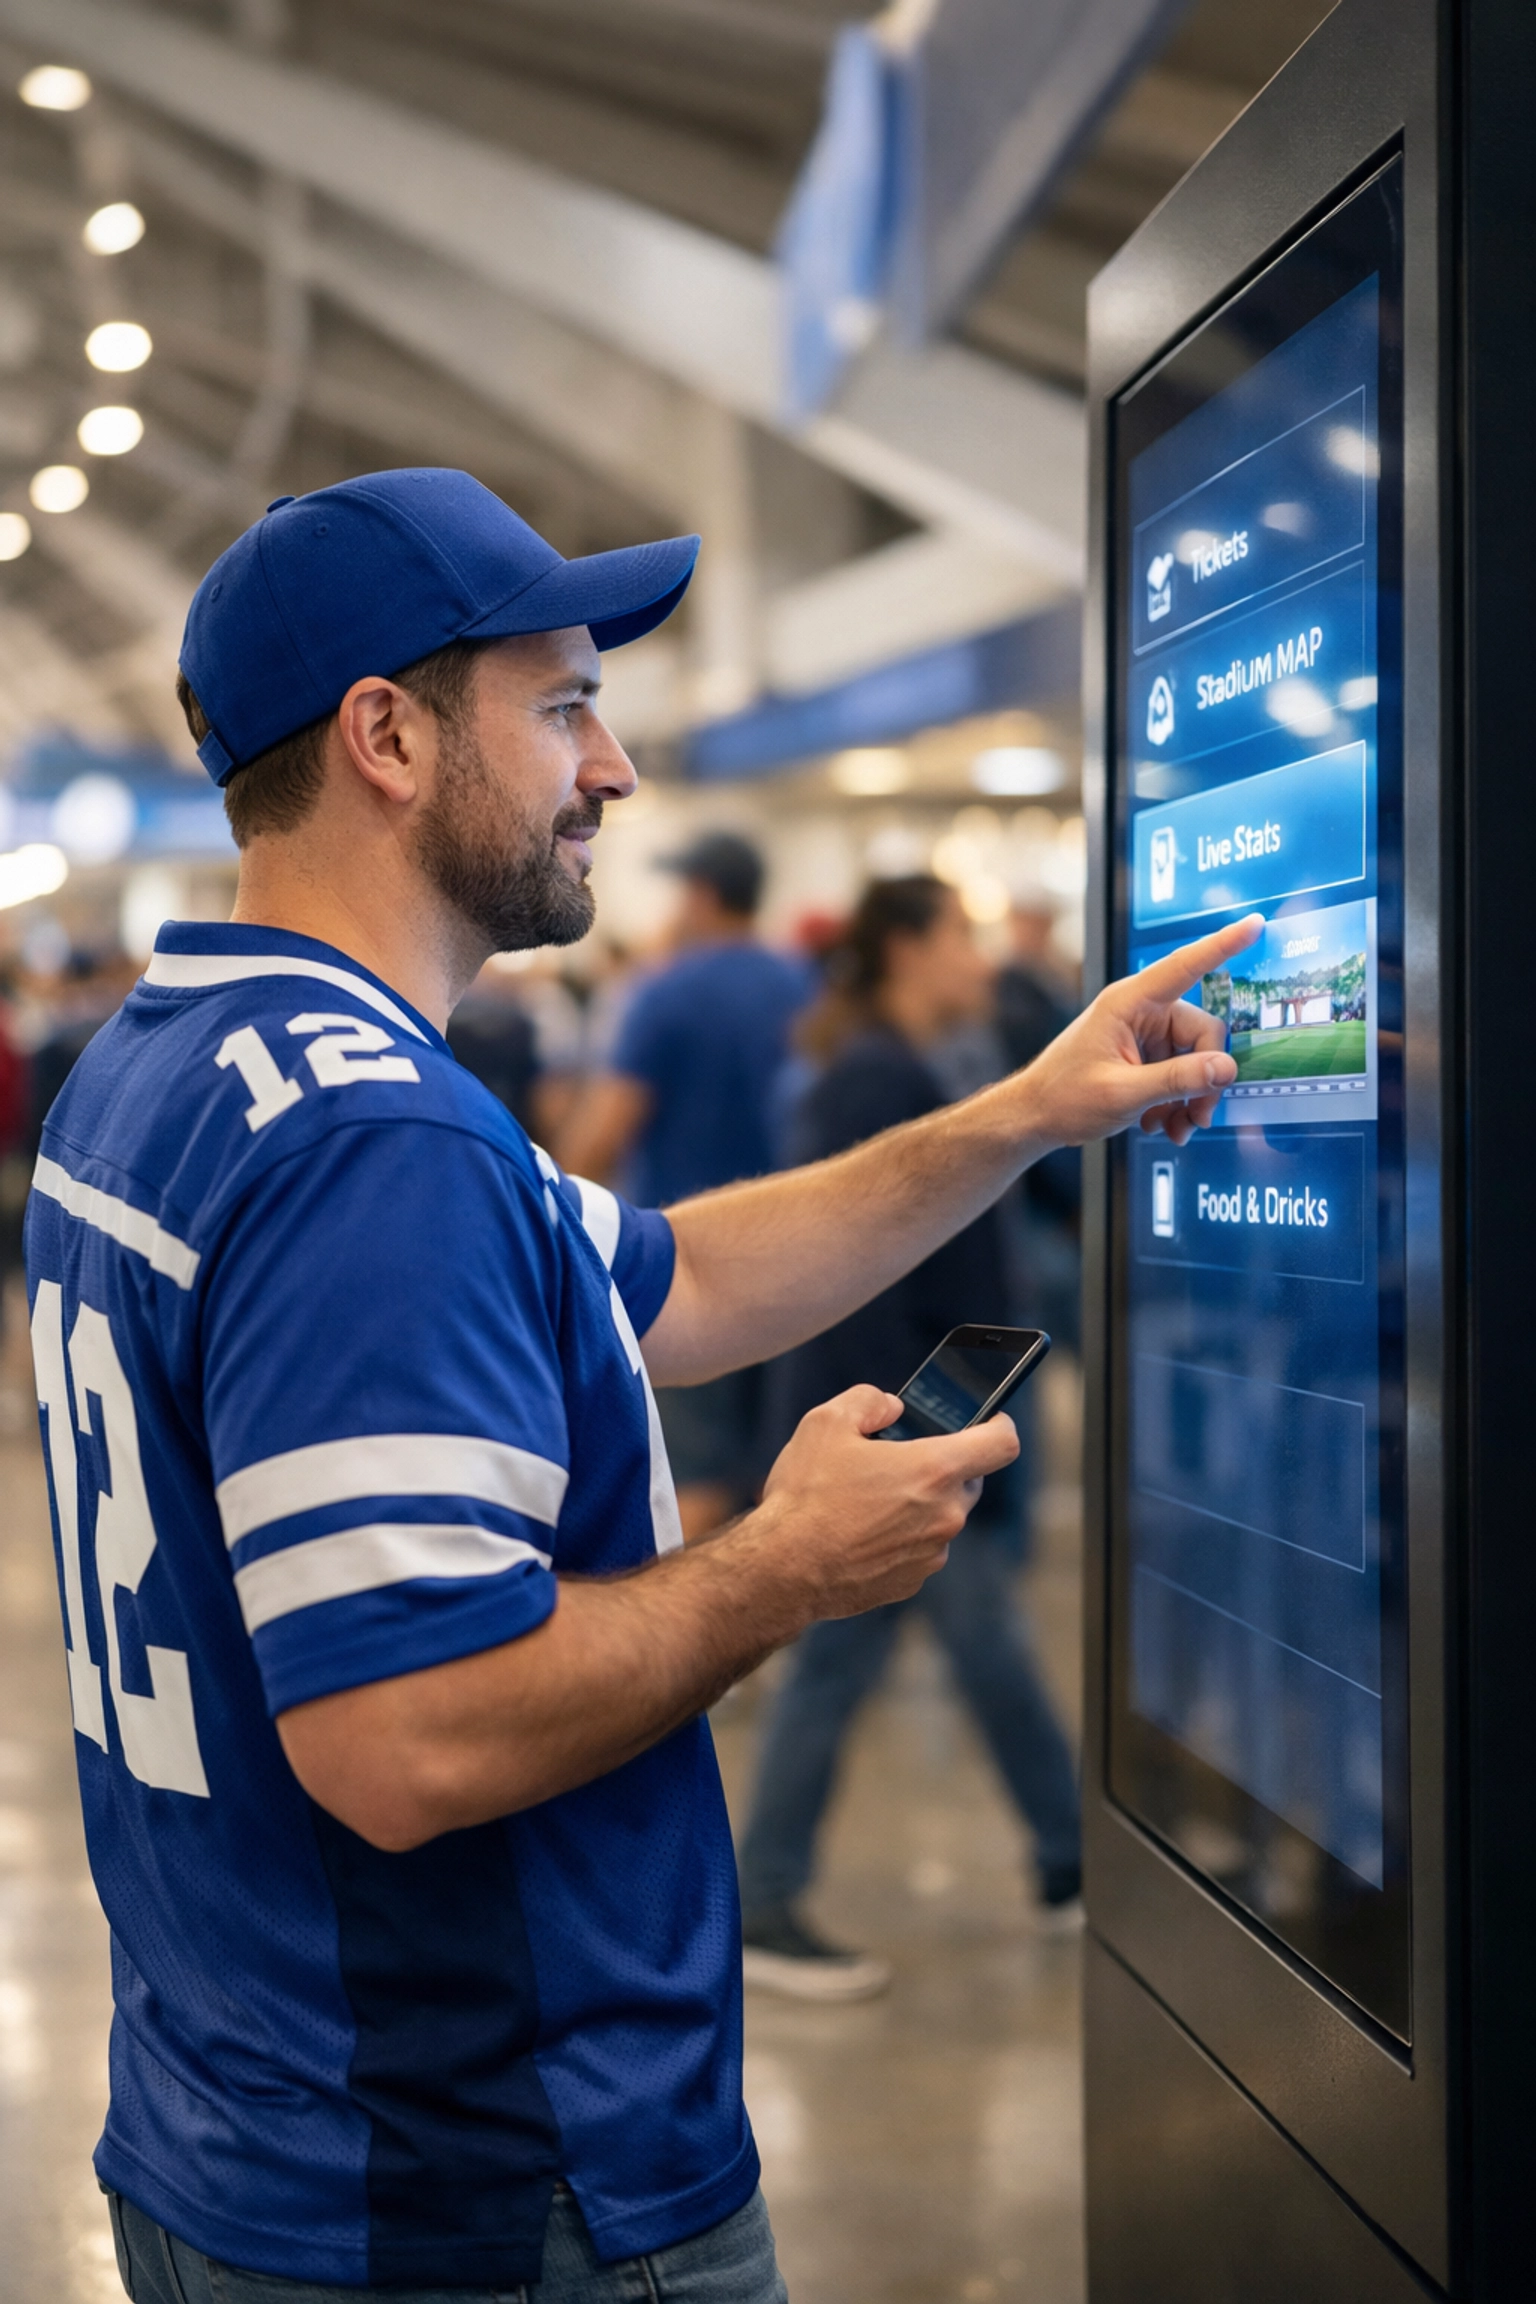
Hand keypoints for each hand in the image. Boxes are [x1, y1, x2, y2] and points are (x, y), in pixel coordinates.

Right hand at [756, 1385, 1018, 1619]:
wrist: (781, 1570)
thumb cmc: (806, 1496)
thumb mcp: (826, 1422)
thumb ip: (869, 1400)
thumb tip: (891, 1407)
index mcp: (935, 1470)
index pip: (1002, 1442)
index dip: (998, 1424)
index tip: (986, 1421)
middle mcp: (945, 1515)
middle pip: (968, 1480)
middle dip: (941, 1466)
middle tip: (898, 1460)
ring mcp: (932, 1553)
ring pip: (941, 1517)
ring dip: (918, 1505)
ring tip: (868, 1500)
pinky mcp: (912, 1581)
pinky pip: (920, 1549)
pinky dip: (901, 1538)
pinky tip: (860, 1533)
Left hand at [1017, 914, 1263, 1148]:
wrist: (1035, 1118)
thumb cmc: (1064, 1097)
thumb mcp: (1123, 1093)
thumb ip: (1176, 1080)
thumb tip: (1226, 1068)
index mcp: (1129, 1002)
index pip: (1185, 966)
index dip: (1223, 945)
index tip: (1254, 924)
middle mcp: (1142, 1012)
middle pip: (1203, 1034)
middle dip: (1205, 1079)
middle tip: (1197, 1117)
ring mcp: (1146, 1035)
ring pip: (1197, 1060)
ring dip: (1191, 1098)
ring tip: (1174, 1129)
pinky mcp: (1147, 1057)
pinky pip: (1183, 1074)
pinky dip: (1178, 1102)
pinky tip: (1161, 1124)